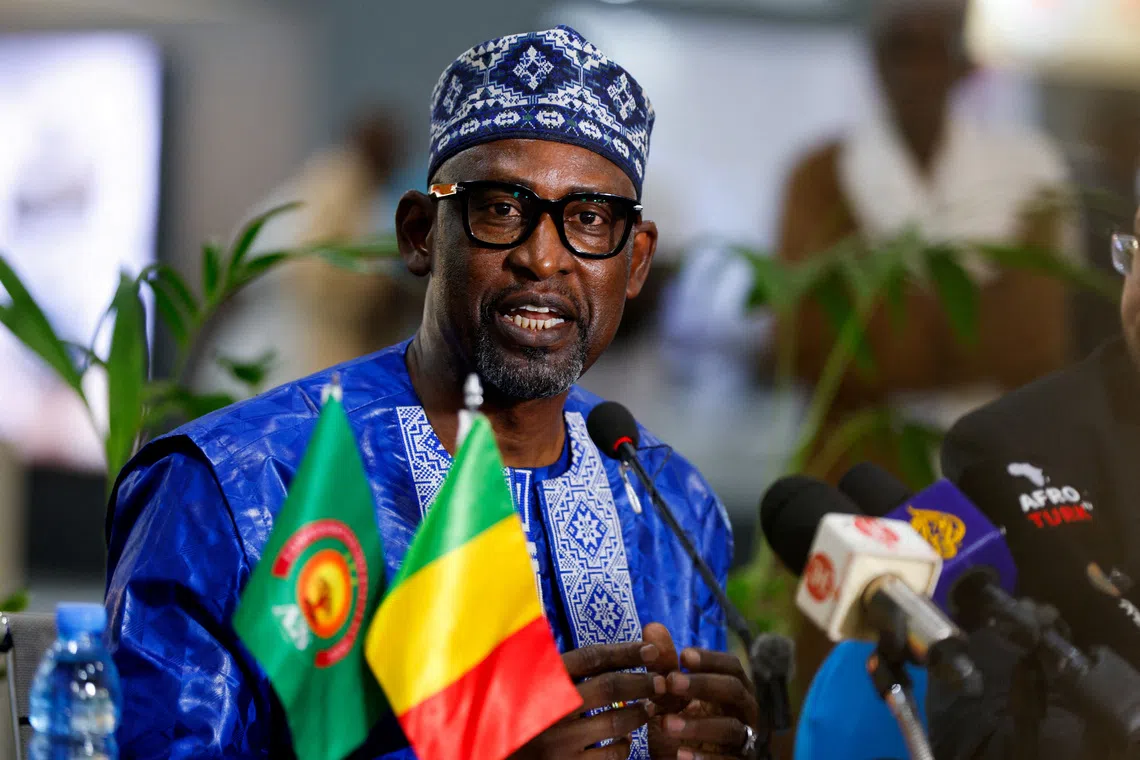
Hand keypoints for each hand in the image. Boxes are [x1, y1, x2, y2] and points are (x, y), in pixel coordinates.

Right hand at [512, 641, 659, 758]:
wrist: (491, 753)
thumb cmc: (511, 713)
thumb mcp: (523, 682)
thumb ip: (555, 666)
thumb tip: (598, 647)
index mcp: (540, 680)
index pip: (592, 658)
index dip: (625, 651)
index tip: (650, 649)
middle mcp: (550, 709)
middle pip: (610, 687)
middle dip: (642, 681)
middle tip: (661, 681)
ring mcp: (559, 742)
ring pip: (616, 723)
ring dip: (639, 714)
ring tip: (648, 708)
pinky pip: (610, 756)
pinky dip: (624, 745)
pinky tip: (626, 739)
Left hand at [660, 648, 760, 759]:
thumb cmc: (684, 721)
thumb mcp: (671, 697)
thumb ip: (664, 666)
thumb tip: (652, 626)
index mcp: (733, 688)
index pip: (731, 666)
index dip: (710, 659)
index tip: (683, 656)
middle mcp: (745, 711)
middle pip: (734, 690)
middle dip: (703, 684)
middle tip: (671, 682)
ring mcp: (745, 739)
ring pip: (731, 728)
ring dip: (698, 724)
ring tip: (665, 723)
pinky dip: (705, 758)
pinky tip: (680, 754)